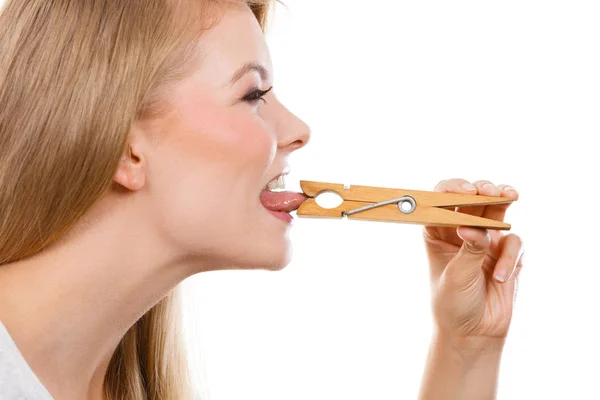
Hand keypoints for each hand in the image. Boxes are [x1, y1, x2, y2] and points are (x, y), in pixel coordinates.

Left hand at [423, 179, 523, 346]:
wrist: (473, 334)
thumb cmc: (452, 304)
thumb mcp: (457, 276)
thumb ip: (470, 250)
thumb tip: (476, 227)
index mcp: (437, 233)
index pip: (441, 202)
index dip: (452, 190)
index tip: (464, 190)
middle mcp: (461, 232)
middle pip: (472, 200)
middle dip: (483, 191)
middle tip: (490, 190)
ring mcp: (485, 240)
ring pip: (496, 210)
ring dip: (503, 201)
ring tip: (509, 195)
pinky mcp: (506, 253)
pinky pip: (514, 242)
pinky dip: (510, 256)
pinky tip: (500, 277)